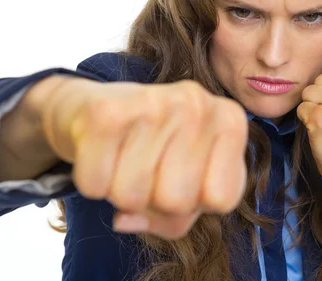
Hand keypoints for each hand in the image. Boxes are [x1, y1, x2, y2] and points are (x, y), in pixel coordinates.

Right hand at [40, 78, 248, 239]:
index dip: (195, 203)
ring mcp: (152, 101)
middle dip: (154, 199)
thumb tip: (125, 220)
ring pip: (131, 197)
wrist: (98, 107)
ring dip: (119, 191)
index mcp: (229, 119)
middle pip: (177, 201)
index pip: (221, 199)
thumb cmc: (153, 151)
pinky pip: (95, 186)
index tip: (181, 175)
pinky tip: (101, 152)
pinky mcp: (105, 110)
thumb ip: (175, 219)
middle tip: (145, 168)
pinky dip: (92, 182)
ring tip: (123, 157)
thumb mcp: (186, 184)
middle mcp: (197, 102)